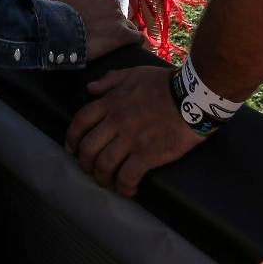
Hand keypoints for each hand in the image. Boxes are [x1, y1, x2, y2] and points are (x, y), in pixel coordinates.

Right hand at [53, 0, 142, 60]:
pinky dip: (133, 42)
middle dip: (110, 22)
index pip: (105, 1)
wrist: (62, 31)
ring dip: (120, 33)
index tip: (93, 21)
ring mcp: (119, 17)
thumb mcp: (57, 0)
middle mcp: (111, 1)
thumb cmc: (58, 15)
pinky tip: (127, 48)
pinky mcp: (124, 34)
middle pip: (116, 13)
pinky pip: (137, 37)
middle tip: (100, 33)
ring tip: (111, 43)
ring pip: (127, 25)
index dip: (100, 13)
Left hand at [65, 65, 203, 195]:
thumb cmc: (163, 84)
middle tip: (89, 169)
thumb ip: (110, 80)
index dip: (72, 137)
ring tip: (108, 182)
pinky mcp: (147, 155)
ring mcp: (130, 140)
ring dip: (102, 178)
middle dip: (84, 162)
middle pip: (88, 147)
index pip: (81, 121)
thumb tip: (89, 88)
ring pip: (104, 165)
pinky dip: (123, 187)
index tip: (71, 148)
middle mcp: (116, 122)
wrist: (191, 98)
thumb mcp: (133, 73)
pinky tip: (128, 189)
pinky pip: (127, 176)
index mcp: (110, 102)